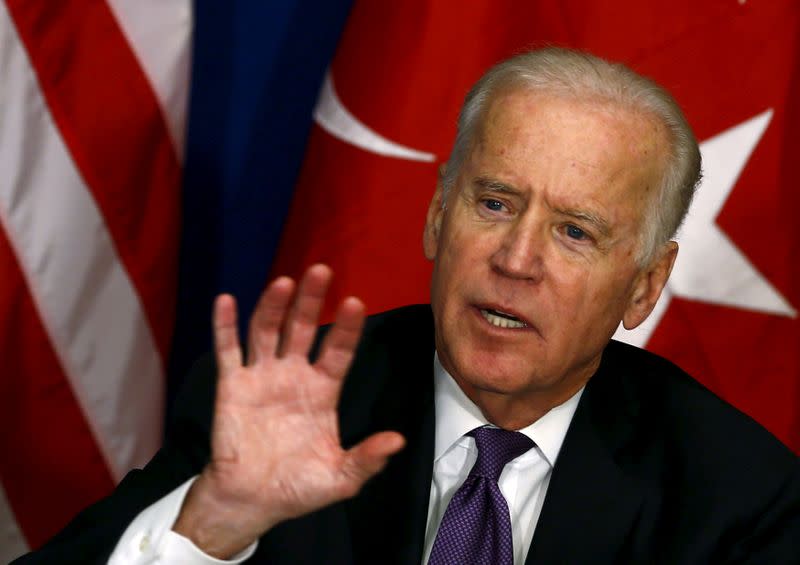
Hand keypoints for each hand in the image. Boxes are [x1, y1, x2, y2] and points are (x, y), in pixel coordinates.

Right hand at [172, 265, 404, 557]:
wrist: (252, 502)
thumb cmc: (299, 488)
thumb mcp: (341, 477)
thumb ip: (367, 458)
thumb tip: (398, 441)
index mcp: (323, 391)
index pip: (339, 351)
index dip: (346, 328)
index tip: (355, 303)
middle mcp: (294, 375)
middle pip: (303, 329)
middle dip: (312, 301)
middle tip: (321, 271)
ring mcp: (262, 377)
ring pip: (267, 332)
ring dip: (274, 306)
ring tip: (284, 282)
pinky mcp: (232, 386)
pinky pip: (228, 351)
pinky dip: (225, 326)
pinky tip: (226, 301)